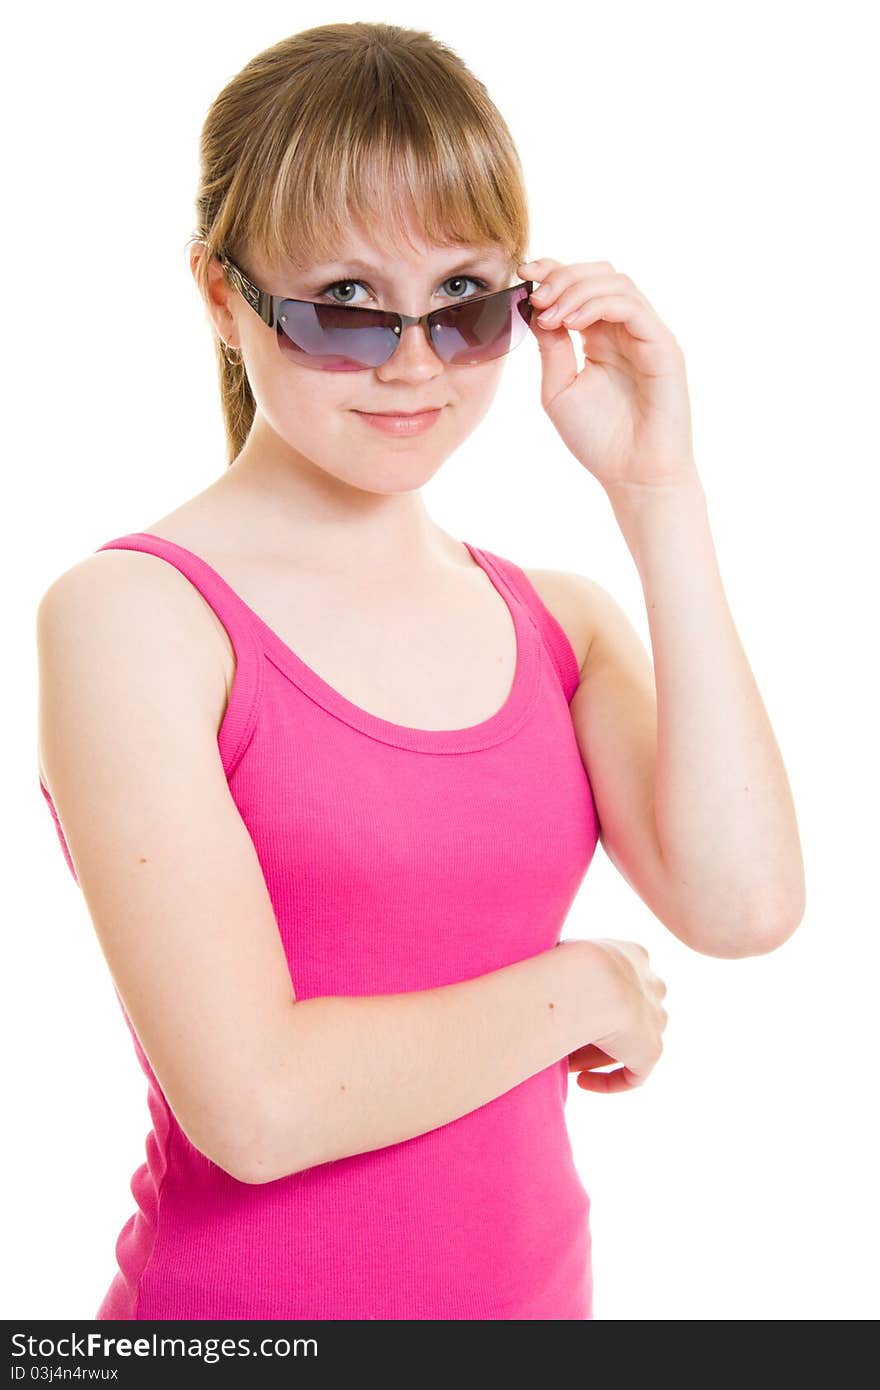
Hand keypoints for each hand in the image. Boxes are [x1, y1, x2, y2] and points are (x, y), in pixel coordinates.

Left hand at [518, 257, 697, 492]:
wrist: (633, 476)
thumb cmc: (599, 441)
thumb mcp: (559, 389)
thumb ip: (550, 347)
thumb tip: (532, 307)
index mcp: (601, 337)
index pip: (580, 286)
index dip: (552, 271)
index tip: (522, 273)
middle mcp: (626, 330)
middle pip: (599, 273)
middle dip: (562, 276)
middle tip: (536, 296)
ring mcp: (647, 335)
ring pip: (616, 282)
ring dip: (576, 289)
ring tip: (550, 313)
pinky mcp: (663, 346)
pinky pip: (631, 306)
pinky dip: (598, 304)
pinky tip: (572, 322)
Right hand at [568, 938, 667, 1092]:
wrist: (590, 982)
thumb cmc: (566, 963)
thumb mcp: (562, 952)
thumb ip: (563, 962)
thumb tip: (545, 970)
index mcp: (635, 955)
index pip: (616, 980)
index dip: (590, 1000)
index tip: (566, 1011)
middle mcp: (652, 986)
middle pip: (625, 1013)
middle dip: (596, 1028)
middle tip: (562, 1039)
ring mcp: (656, 1019)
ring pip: (628, 1042)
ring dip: (598, 1054)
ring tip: (566, 1063)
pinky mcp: (651, 1051)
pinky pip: (632, 1075)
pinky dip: (607, 1081)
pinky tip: (581, 1081)